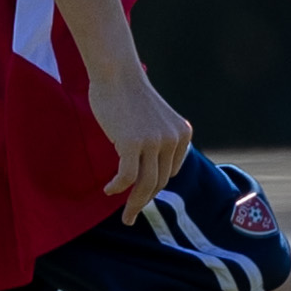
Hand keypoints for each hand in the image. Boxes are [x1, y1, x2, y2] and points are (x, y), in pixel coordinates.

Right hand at [89, 66, 196, 223]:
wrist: (117, 73)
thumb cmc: (129, 95)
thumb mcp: (154, 121)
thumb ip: (157, 142)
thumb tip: (146, 173)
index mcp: (182, 134)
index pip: (171, 171)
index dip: (155, 186)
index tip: (141, 195)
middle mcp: (173, 138)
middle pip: (160, 181)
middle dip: (145, 201)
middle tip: (130, 216)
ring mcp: (154, 141)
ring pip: (146, 184)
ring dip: (134, 204)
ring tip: (125, 217)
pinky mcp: (133, 142)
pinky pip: (126, 176)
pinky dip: (117, 187)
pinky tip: (108, 191)